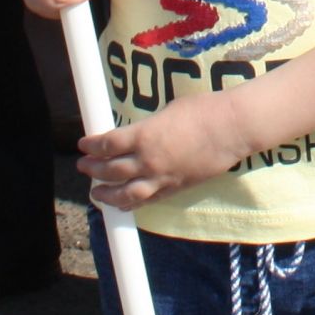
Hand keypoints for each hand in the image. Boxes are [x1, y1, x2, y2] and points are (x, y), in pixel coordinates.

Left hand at [79, 95, 248, 210]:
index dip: (91, 145)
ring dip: (107, 194)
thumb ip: (149, 125)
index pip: (107, 144)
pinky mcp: (175, 188)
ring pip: (125, 194)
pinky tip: (123, 204)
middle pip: (111, 170)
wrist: (231, 128)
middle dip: (93, 168)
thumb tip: (139, 132)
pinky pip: (147, 201)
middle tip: (83, 166)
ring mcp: (161, 178)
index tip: (83, 144)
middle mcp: (148, 160)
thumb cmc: (202, 110)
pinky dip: (131, 204)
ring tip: (96, 193)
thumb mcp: (168, 110)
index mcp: (143, 135)